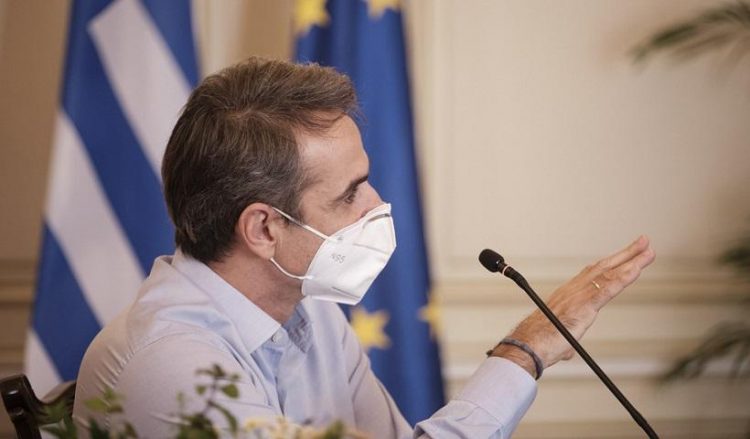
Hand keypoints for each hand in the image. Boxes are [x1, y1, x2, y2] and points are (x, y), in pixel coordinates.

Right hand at [491, 235, 654, 375]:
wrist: (528, 345)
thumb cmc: (538, 342)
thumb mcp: (555, 338)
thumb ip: (564, 340)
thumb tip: (565, 350)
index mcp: (567, 295)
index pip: (592, 274)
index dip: (610, 262)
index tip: (624, 255)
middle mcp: (574, 290)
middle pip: (603, 267)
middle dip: (625, 254)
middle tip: (643, 242)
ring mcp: (580, 296)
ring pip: (609, 274)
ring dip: (631, 261)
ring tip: (648, 250)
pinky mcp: (584, 306)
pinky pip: (608, 288)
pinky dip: (624, 277)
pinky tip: (637, 269)